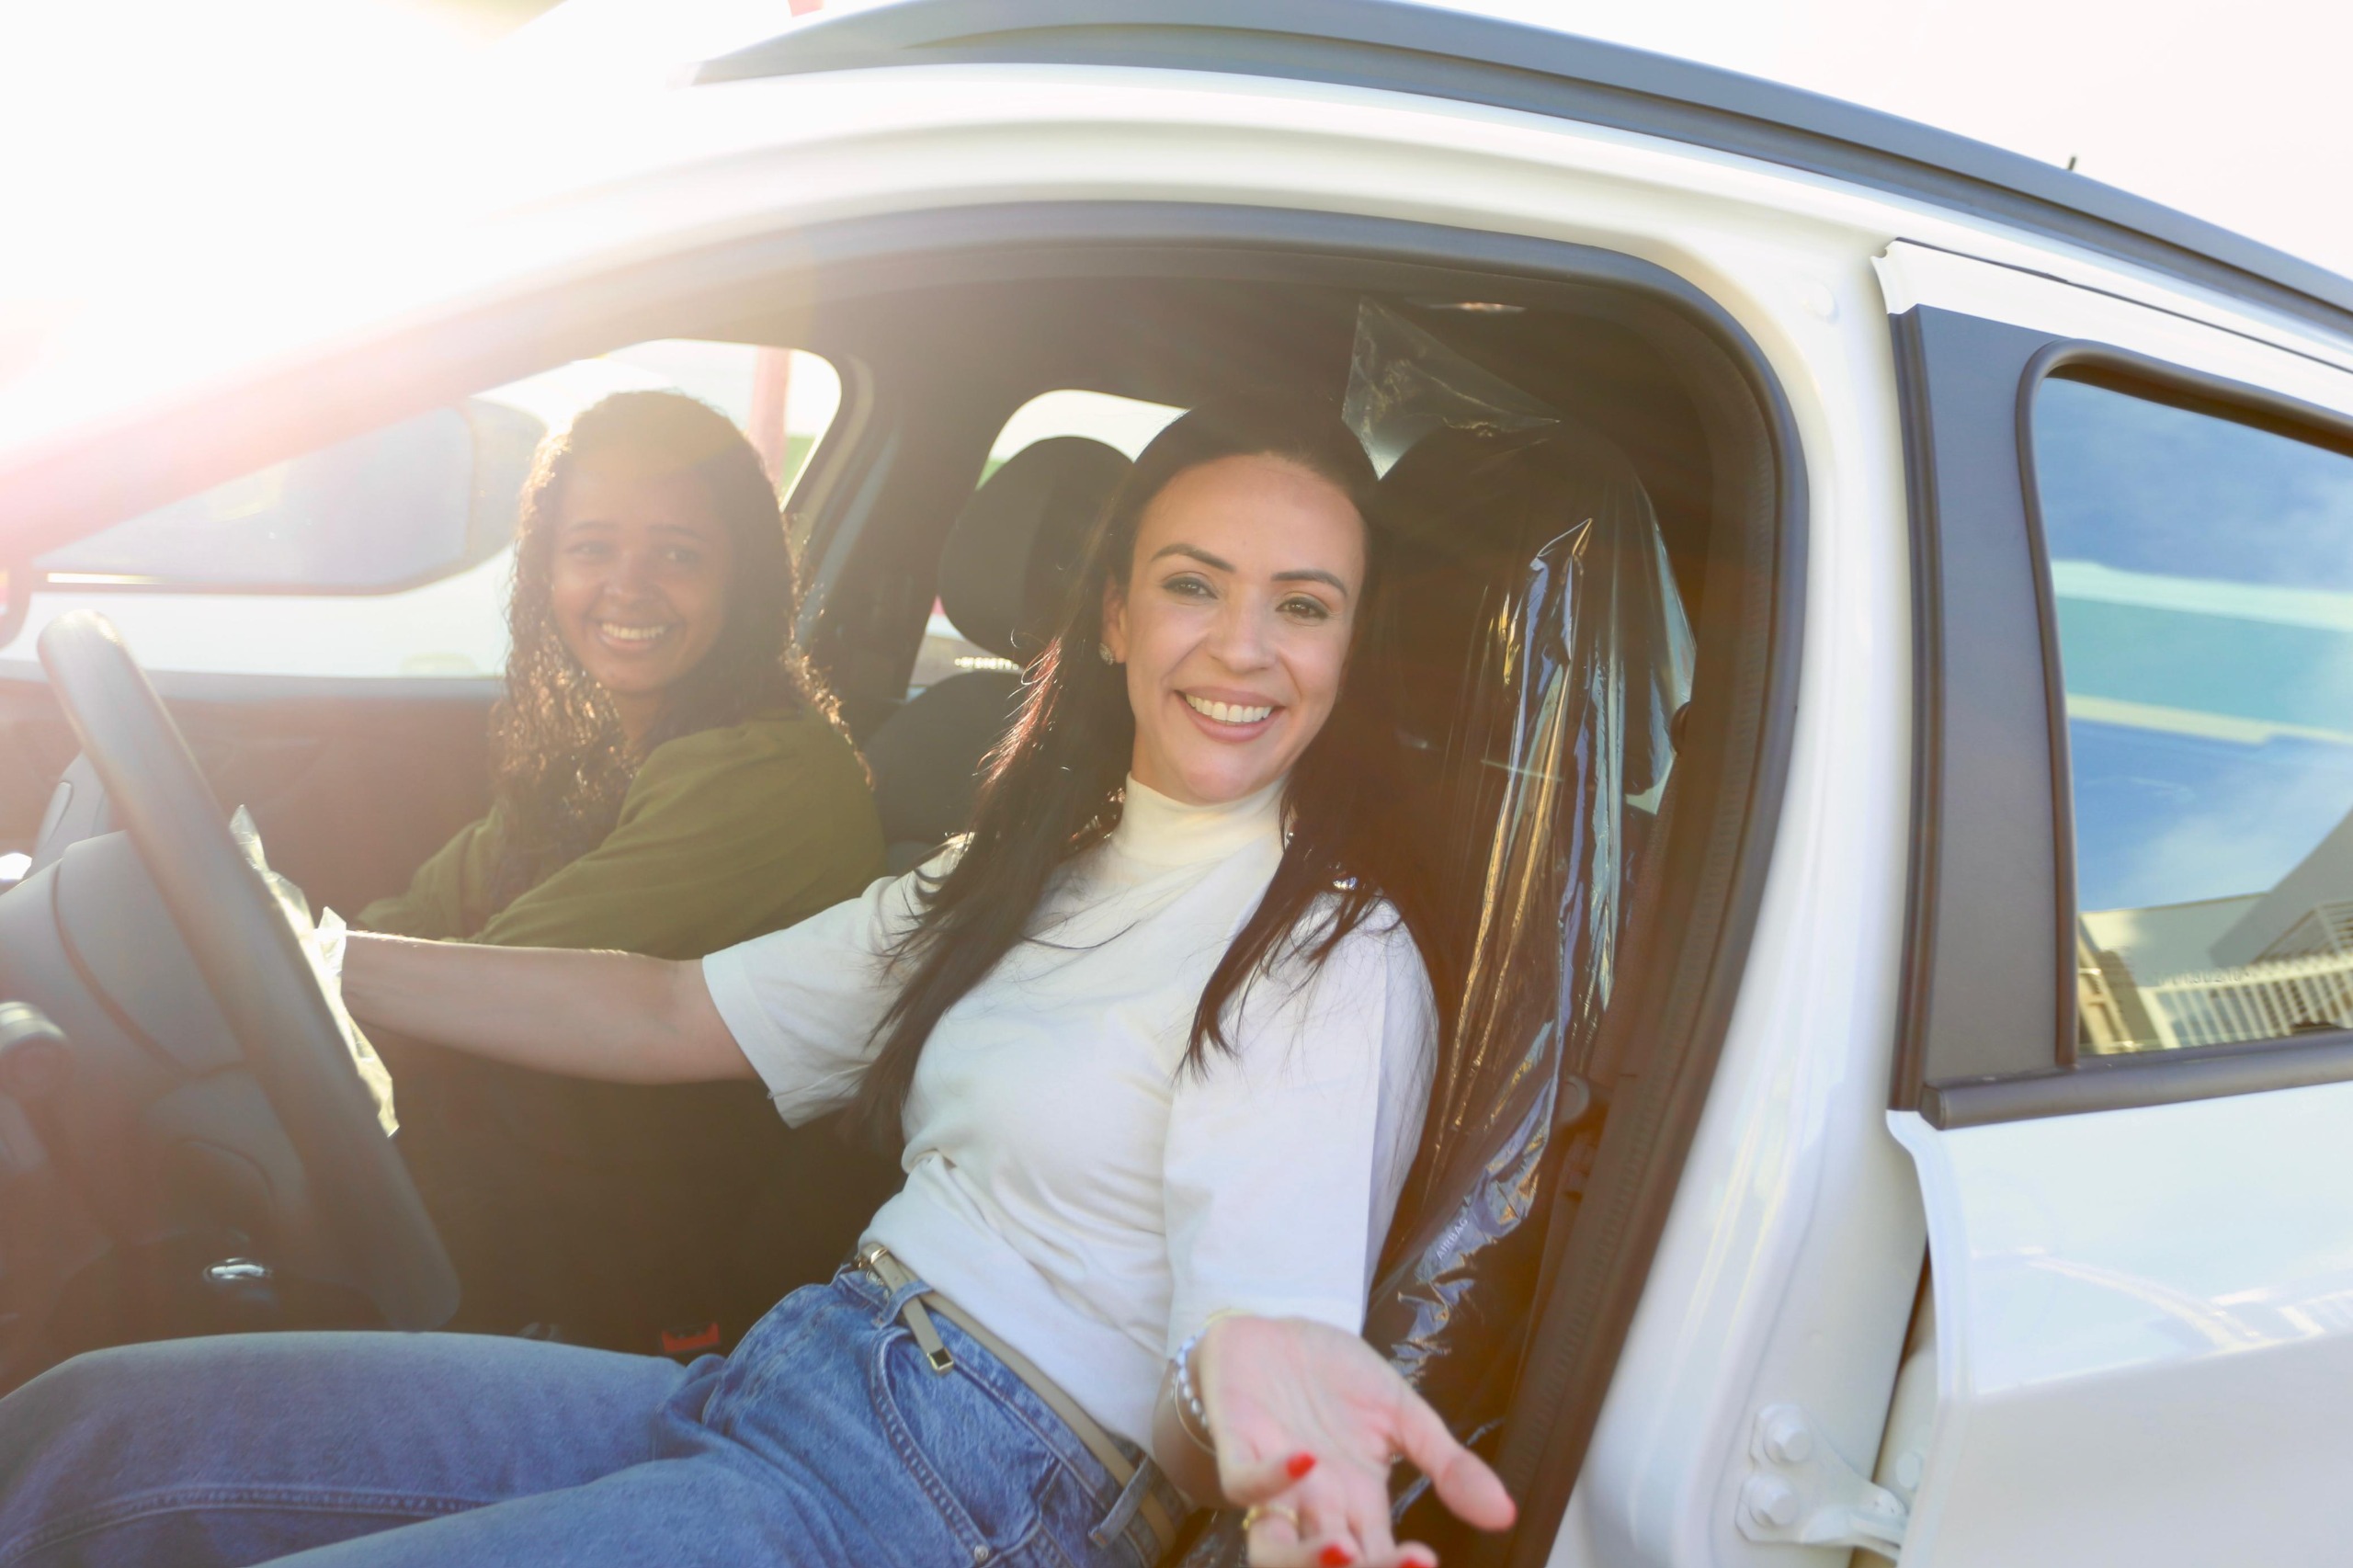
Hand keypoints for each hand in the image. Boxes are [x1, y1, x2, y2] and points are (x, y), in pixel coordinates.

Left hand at [1197, 1316, 1514, 1567]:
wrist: (1272, 1328)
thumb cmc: (1334, 1378)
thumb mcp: (1403, 1414)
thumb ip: (1448, 1465)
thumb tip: (1505, 1514)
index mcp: (1356, 1504)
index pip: (1378, 1559)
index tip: (1428, 1560)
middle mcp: (1314, 1505)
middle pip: (1331, 1565)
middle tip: (1404, 1562)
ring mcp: (1274, 1481)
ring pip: (1272, 1551)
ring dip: (1304, 1559)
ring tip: (1344, 1550)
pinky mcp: (1238, 1445)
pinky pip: (1243, 1481)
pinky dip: (1271, 1478)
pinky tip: (1307, 1460)